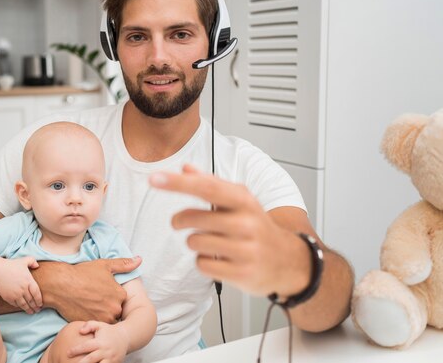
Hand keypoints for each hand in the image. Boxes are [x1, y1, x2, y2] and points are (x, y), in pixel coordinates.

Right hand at [0, 256, 41, 313]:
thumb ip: (32, 261)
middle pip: (31, 300)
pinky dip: (19, 307)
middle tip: (38, 310)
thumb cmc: (11, 265)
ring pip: (24, 304)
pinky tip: (22, 307)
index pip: (37, 293)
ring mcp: (16, 294)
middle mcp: (23, 289)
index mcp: (28, 281)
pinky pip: (16, 304)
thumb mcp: (24, 260)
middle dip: (35, 306)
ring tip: (31, 312)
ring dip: (28, 309)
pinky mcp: (8, 297)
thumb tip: (37, 266)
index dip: (39, 300)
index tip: (41, 304)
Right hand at [35, 257, 140, 322]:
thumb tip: (139, 260)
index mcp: (120, 294)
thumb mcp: (105, 265)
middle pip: (114, 310)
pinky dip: (91, 318)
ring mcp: (102, 318)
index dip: (110, 294)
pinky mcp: (91, 325)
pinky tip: (83, 309)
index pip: (120, 298)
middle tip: (93, 297)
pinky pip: (95, 324)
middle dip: (106, 305)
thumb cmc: (82, 273)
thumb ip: (124, 264)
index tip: (101, 290)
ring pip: (105, 318)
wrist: (60, 285)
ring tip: (88, 303)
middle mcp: (114, 308)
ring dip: (99, 313)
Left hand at [68, 321, 128, 362]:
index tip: (67, 353)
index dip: (76, 350)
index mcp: (99, 342)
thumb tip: (80, 331)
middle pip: (91, 359)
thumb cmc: (108, 331)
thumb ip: (89, 325)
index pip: (86, 346)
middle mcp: (105, 351)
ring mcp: (110, 359)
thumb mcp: (99, 325)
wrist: (126, 337)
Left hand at [149, 164, 310, 297]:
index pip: (206, 187)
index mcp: (244, 200)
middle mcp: (246, 223)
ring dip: (194, 242)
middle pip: (194, 218)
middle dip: (179, 220)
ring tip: (208, 241)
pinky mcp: (241, 273)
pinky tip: (218, 259)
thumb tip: (185, 168)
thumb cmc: (256, 227)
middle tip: (178, 222)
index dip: (178, 182)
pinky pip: (202, 264)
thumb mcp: (239, 201)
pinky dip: (203, 261)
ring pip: (194, 242)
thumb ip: (211, 183)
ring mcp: (245, 250)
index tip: (155, 178)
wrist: (288, 261)